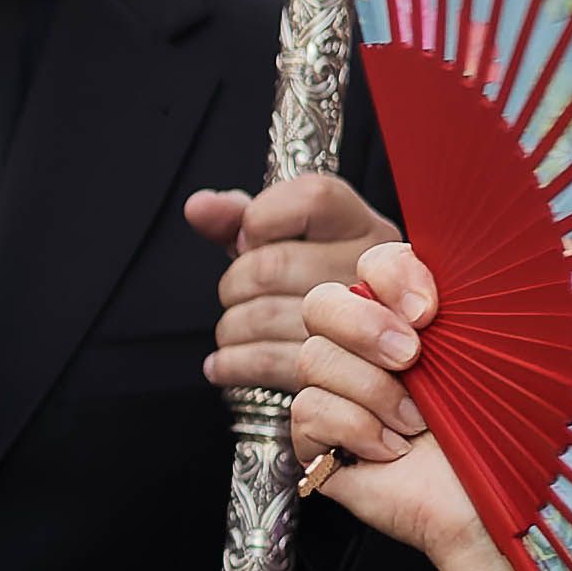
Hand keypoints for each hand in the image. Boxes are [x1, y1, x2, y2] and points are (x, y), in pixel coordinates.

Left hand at [194, 169, 400, 397]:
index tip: (248, 241)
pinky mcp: (342, 373)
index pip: (315, 197)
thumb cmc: (306, 288)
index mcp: (365, 229)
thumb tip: (199, 207)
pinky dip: (232, 362)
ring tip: (235, 330)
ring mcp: (365, 325)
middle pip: (271, 265)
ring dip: (231, 327)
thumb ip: (242, 218)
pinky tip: (226, 363)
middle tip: (236, 296)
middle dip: (234, 284)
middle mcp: (372, 273)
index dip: (263, 217)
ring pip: (262, 315)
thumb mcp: (281, 244)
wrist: (352, 364)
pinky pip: (265, 360)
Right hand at [257, 242, 498, 559]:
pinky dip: (354, 429)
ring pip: (311, 357)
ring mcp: (340, 392)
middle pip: (319, 301)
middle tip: (413, 359)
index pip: (373, 261)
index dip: (390, 275)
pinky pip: (307, 411)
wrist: (500, 505)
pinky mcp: (319, 439)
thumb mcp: (507, 345)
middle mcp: (370, 347)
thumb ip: (484, 290)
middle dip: (363, 325)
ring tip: (416, 421)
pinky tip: (391, 450)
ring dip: (372, 391)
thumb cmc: (513, 431)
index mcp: (412, 316)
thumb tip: (484, 248)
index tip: (429, 310)